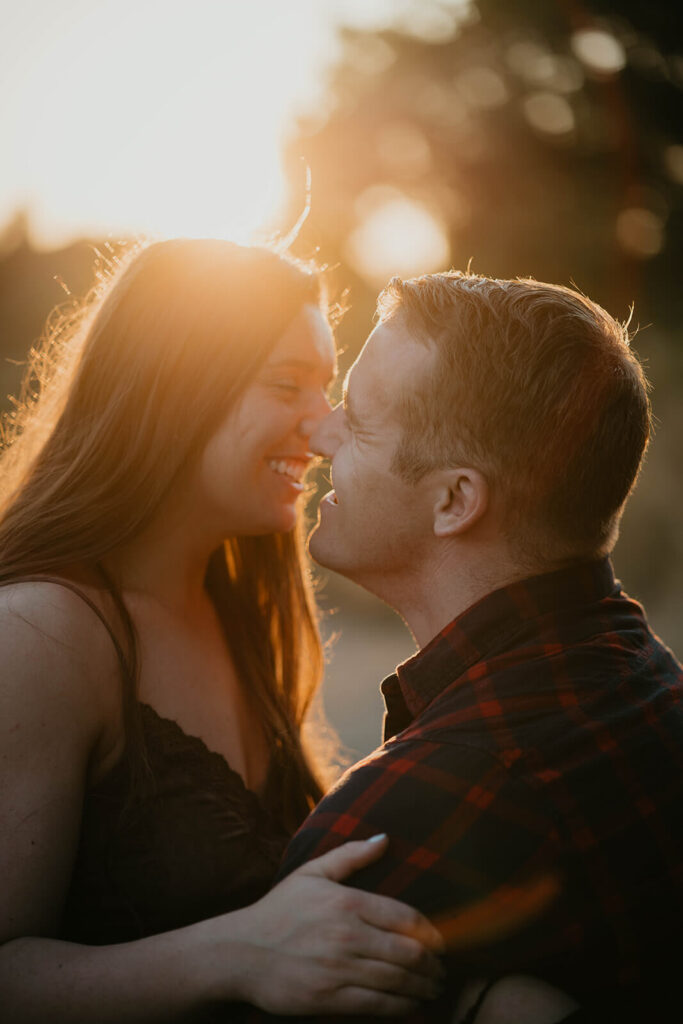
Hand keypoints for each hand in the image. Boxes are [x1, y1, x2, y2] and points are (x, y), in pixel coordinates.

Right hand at [232, 835, 444, 1015]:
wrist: (240, 952)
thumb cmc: (279, 910)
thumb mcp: (312, 873)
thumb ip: (351, 855)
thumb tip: (385, 838)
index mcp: (347, 902)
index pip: (405, 918)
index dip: (432, 933)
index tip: (442, 943)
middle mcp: (347, 935)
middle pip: (408, 953)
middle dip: (433, 965)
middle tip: (442, 970)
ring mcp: (338, 969)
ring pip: (397, 981)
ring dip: (423, 988)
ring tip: (433, 988)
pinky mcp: (328, 998)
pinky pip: (376, 1005)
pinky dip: (401, 1007)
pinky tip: (411, 1005)